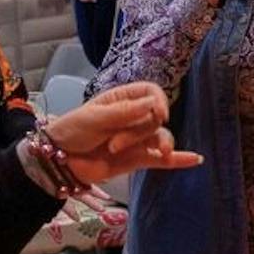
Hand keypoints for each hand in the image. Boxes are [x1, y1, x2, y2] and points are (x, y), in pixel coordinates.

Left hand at [43, 81, 202, 179]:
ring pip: (159, 137)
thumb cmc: (73, 130)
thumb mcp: (94, 118)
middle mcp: (133, 117)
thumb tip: (153, 104)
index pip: (151, 93)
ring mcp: (137, 139)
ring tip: (161, 153)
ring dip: (158, 144)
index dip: (158, 101)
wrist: (59, 160)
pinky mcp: (138, 159)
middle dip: (140, 131)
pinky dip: (178, 159)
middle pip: (154, 118)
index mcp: (122, 99)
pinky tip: (194, 159)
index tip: (158, 113)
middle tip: (114, 144)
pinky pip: (162, 160)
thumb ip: (124, 113)